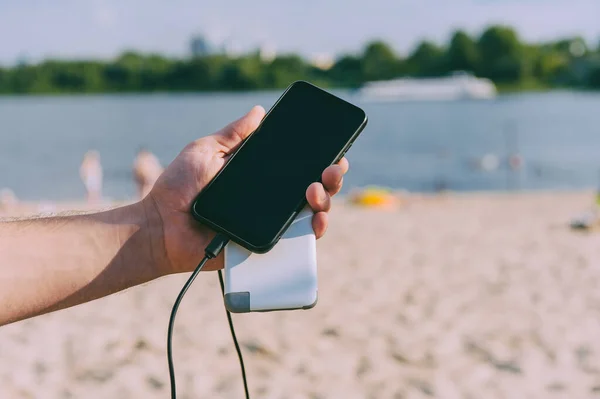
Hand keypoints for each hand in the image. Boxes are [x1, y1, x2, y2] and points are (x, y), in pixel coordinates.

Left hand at [144, 106, 348, 274]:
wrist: (161, 225)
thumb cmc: (178, 187)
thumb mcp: (206, 151)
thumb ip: (233, 134)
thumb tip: (259, 111)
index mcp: (259, 175)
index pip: (297, 166)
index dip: (319, 158)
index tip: (334, 149)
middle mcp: (270, 198)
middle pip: (313, 188)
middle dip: (331, 177)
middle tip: (332, 169)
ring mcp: (270, 222)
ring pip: (312, 213)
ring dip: (325, 200)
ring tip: (316, 190)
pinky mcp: (266, 244)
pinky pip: (298, 241)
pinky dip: (314, 230)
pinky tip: (316, 220)